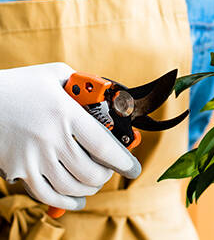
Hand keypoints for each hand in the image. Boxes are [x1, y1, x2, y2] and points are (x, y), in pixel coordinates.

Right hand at [0, 63, 141, 209]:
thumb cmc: (19, 85)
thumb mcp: (54, 75)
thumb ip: (83, 84)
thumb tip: (108, 97)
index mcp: (64, 113)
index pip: (103, 146)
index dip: (123, 161)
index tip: (133, 168)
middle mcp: (50, 138)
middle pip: (90, 172)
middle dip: (106, 175)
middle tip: (108, 170)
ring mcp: (32, 157)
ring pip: (72, 186)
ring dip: (90, 188)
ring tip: (94, 182)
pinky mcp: (18, 169)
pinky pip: (47, 195)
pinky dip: (66, 201)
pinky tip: (77, 199)